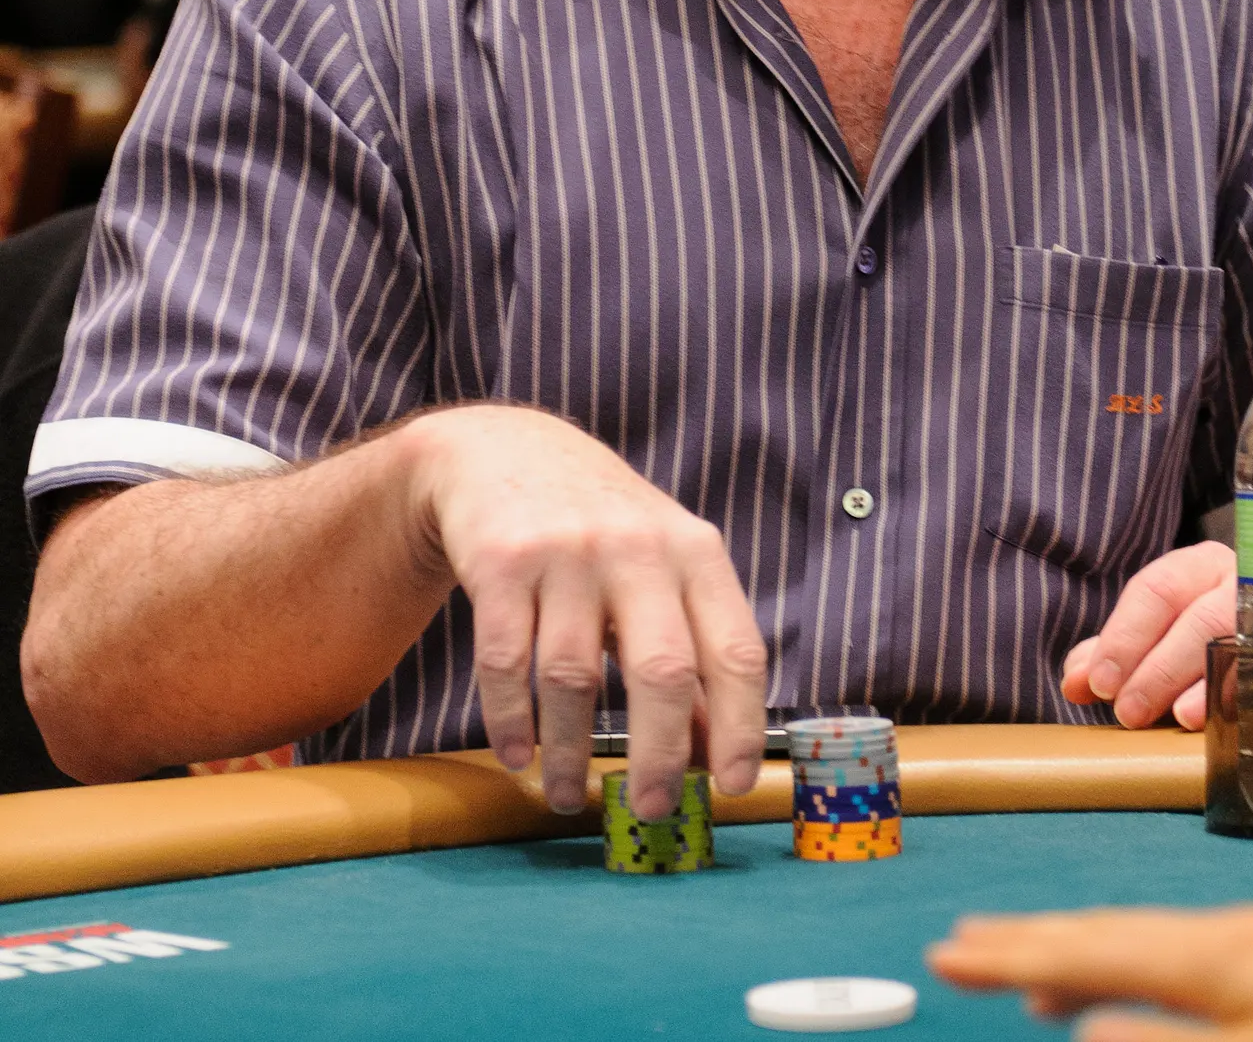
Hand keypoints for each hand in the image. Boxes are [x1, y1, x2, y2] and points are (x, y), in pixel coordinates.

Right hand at [402, 404, 767, 818]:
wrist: (507, 451)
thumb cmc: (603, 532)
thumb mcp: (663, 571)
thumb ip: (692, 651)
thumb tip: (717, 754)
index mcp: (695, 552)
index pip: (736, 650)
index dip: (741, 726)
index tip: (732, 788)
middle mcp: (638, 546)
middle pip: (662, 671)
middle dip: (660, 756)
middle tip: (652, 810)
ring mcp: (567, 551)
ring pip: (574, 678)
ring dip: (571, 754)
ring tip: (569, 796)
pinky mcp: (501, 561)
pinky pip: (507, 664)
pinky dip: (512, 722)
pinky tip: (518, 754)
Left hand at [1061, 542, 1234, 730]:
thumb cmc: (1211, 628)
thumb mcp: (1163, 628)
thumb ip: (1118, 650)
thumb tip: (1075, 679)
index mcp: (1201, 567)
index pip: (1157, 590)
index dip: (1124, 636)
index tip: (1098, 682)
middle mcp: (1242, 582)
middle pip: (1196, 620)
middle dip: (1156, 668)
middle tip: (1126, 712)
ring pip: (1235, 644)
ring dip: (1196, 684)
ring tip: (1171, 718)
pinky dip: (1236, 698)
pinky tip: (1212, 721)